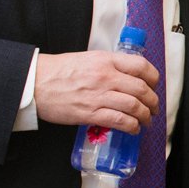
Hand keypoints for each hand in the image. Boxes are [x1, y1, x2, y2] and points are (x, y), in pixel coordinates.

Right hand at [34, 51, 158, 131]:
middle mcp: (106, 76)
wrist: (35, 83)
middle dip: (153, 101)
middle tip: (153, 107)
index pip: (141, 66)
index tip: (154, 86)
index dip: (153, 78)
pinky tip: (133, 128)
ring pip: (135, 106)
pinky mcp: (90, 113)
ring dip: (145, 116)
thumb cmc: (57, 71)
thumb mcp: (87, 59)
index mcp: (106, 60)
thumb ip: (108, 65)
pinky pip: (120, 120)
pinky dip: (132, 126)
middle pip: (142, 89)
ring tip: (146, 120)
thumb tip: (126, 76)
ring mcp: (99, 95)